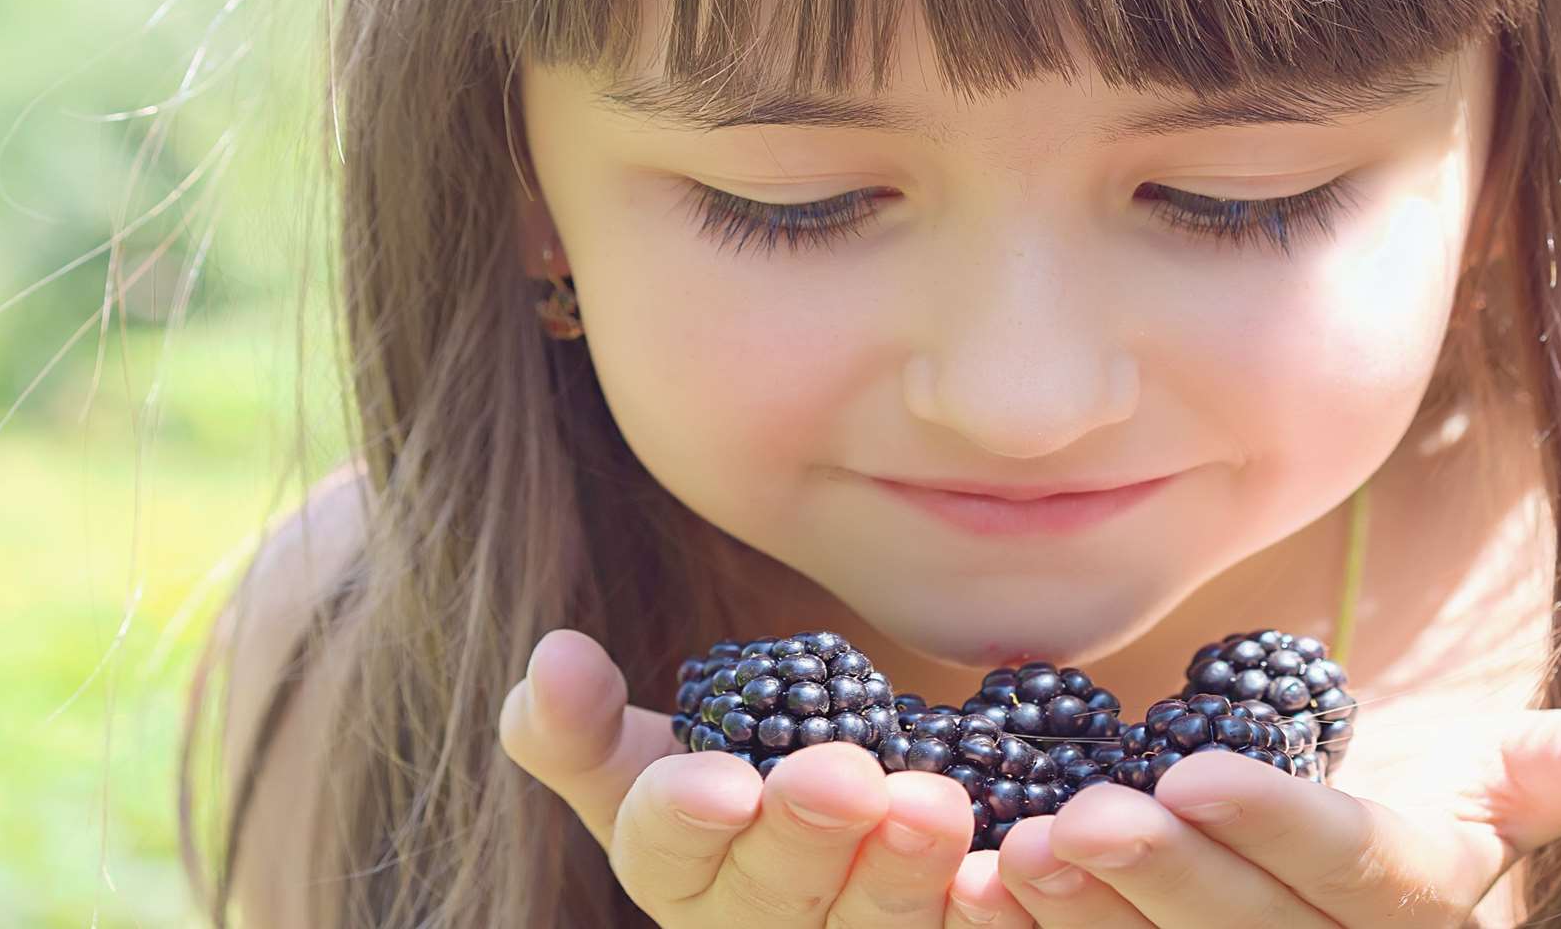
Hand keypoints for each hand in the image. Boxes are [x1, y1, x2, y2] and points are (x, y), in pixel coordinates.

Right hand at [497, 628, 1031, 926]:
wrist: (840, 807)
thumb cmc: (722, 771)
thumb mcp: (639, 751)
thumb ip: (578, 722)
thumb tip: (552, 658)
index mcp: (675, 868)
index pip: (663, 850)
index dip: (688, 818)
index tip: (723, 781)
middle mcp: (755, 923)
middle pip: (775, 893)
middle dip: (808, 835)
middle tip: (844, 777)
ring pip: (876, 922)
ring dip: (905, 870)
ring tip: (934, 805)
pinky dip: (987, 907)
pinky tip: (1007, 864)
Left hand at [991, 662, 1560, 926]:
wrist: (1338, 895)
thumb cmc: (1409, 820)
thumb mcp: (1494, 786)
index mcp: (1421, 913)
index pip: (1363, 879)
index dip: (1281, 832)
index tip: (1187, 773)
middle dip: (1162, 880)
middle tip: (1070, 815)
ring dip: (1085, 923)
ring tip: (1010, 854)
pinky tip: (976, 896)